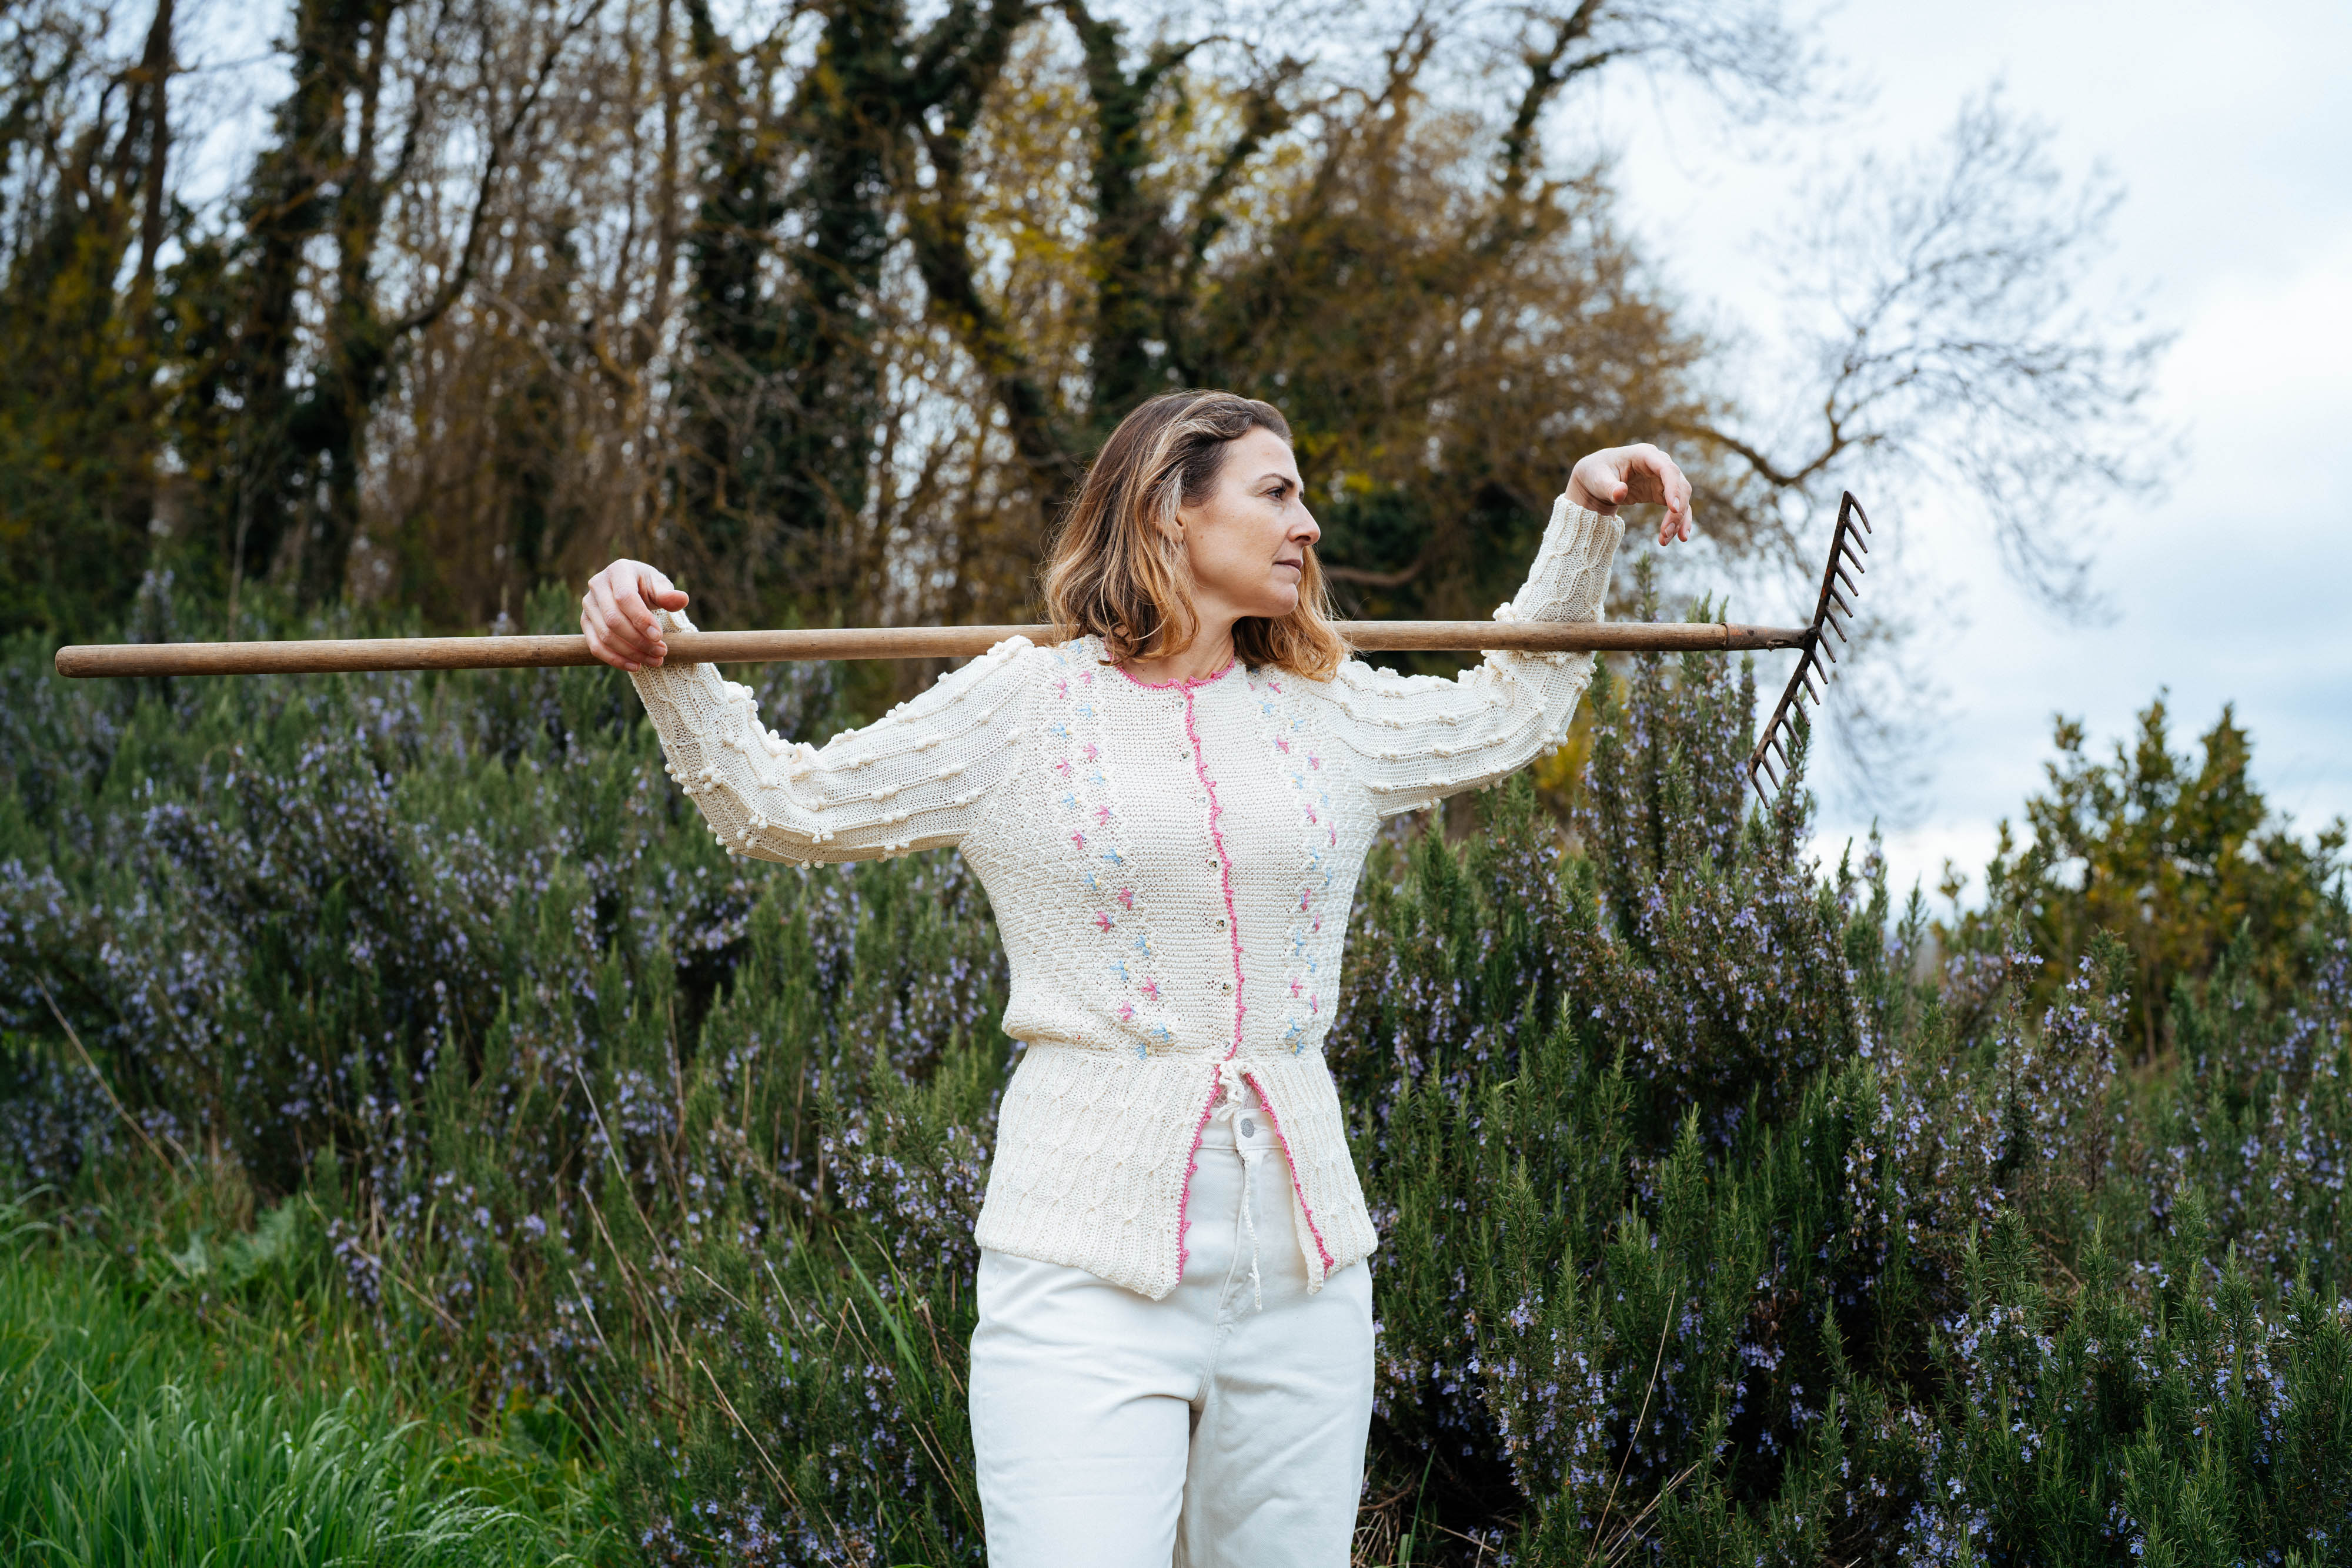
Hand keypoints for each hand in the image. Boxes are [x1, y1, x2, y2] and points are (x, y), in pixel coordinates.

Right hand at [581, 559, 689, 671]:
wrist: (631, 589)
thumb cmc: (647, 586)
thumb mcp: (659, 586)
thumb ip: (668, 594)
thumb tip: (682, 600)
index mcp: (618, 571)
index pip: (625, 598)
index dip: (641, 619)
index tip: (659, 637)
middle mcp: (598, 585)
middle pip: (613, 620)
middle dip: (639, 640)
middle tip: (662, 652)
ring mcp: (588, 605)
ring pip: (605, 636)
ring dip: (631, 653)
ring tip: (655, 660)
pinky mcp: (585, 622)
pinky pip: (595, 646)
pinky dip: (615, 660)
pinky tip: (635, 666)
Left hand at [1567, 443, 1694, 545]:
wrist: (1592, 481)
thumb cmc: (1595, 473)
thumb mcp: (1597, 478)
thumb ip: (1608, 486)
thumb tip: (1620, 493)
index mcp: (1644, 454)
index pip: (1667, 469)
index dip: (1673, 488)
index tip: (1673, 509)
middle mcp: (1658, 464)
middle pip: (1679, 485)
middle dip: (1677, 510)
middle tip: (1666, 533)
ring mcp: (1661, 479)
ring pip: (1681, 498)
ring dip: (1678, 520)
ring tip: (1666, 540)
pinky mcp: (1660, 493)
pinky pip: (1676, 506)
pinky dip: (1678, 521)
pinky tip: (1679, 536)